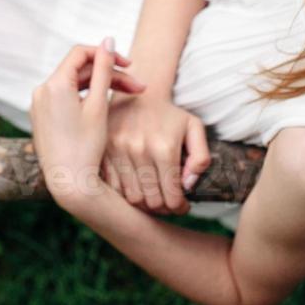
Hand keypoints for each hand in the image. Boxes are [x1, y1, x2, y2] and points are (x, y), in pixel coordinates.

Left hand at [30, 36, 146, 210]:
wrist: (69, 183)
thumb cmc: (86, 147)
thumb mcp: (99, 105)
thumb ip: (103, 70)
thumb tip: (107, 40)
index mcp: (54, 84)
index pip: (81, 53)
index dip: (107, 54)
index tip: (130, 66)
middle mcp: (41, 91)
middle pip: (79, 70)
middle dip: (109, 75)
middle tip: (139, 88)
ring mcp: (39, 105)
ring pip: (74, 85)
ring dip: (100, 87)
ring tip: (129, 98)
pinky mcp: (42, 118)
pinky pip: (65, 99)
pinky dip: (86, 99)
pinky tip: (106, 109)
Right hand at [102, 91, 210, 214]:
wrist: (136, 96)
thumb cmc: (168, 115)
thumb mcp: (194, 128)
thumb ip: (200, 158)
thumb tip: (188, 185)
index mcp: (164, 147)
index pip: (172, 196)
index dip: (179, 207)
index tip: (182, 206)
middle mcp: (139, 150)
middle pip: (152, 202)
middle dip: (163, 208)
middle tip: (168, 204)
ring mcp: (118, 152)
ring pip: (132, 198)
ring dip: (144, 205)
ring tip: (153, 198)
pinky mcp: (103, 153)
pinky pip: (113, 188)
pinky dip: (125, 195)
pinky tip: (136, 188)